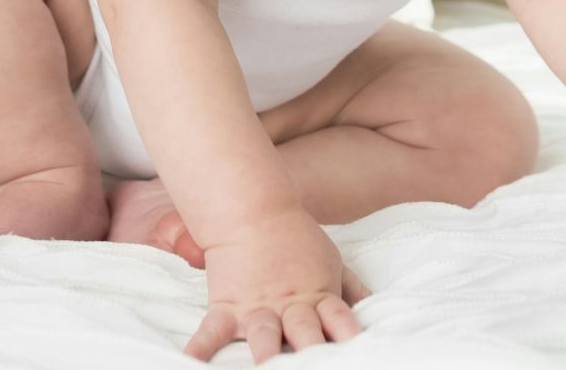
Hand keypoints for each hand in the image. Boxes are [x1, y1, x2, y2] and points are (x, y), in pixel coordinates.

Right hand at [183, 208, 370, 363]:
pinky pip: (212, 331)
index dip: (349, 337)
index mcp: (319, 297)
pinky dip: (201, 348)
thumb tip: (373, 308)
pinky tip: (192, 363)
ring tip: (268, 369)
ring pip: (264, 337)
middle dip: (311, 354)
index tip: (356, 353)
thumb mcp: (332, 262)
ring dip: (267, 356)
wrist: (252, 211)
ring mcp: (257, 309)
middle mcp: (290, 308)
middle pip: (306, 334)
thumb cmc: (297, 239)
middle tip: (315, 366)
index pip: (340, 321)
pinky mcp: (227, 308)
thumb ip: (352, 290)